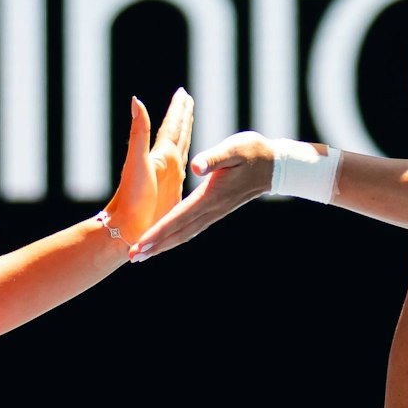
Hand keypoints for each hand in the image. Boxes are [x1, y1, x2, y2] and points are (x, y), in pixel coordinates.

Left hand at [103, 88, 193, 244]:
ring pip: (182, 149)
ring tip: (188, 118)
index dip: (178, 110)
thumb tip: (136, 100)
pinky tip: (188, 159)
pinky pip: (184, 168)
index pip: (172, 127)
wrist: (127, 228)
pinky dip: (186, 157)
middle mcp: (167, 165)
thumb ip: (140, 131)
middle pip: (177, 134)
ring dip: (184, 132)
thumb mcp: (137, 162)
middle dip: (182, 116)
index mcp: (162, 156)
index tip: (182, 92)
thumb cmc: (131, 197)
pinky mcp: (174, 192)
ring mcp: (170, 178)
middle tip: (186, 97)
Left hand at [128, 130, 277, 260]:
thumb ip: (214, 158)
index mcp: (211, 195)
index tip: (142, 242)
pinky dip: (175, 237)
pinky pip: (191, 228)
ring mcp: (214, 212)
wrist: (274, 165)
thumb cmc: (252, 152)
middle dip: (156, 245)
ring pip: (185, 234)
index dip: (160, 230)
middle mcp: (211, 209)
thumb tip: (196, 166)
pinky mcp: (215, 210)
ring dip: (163, 245)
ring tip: (143, 254)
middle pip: (179, 232)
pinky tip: (165, 242)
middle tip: (133, 257)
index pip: (180, 217)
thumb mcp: (234, 149)